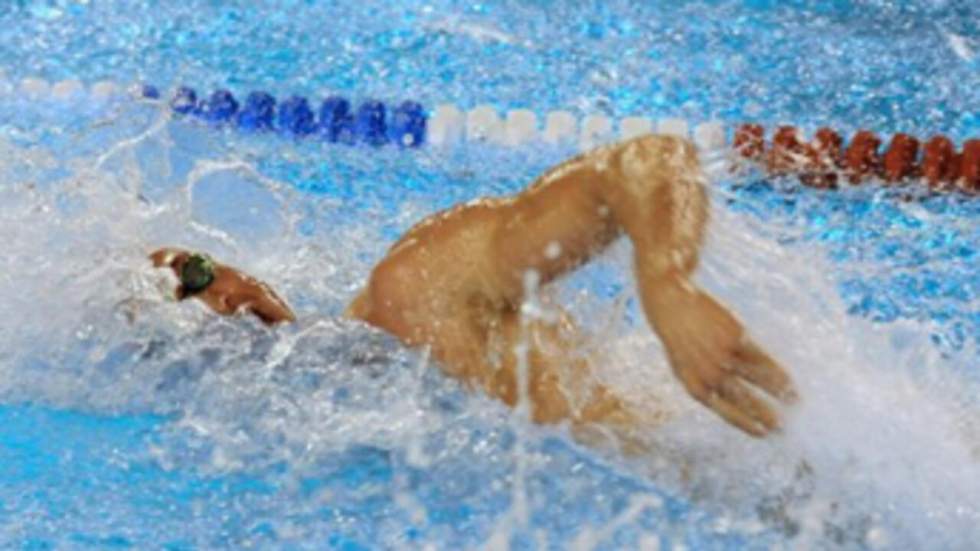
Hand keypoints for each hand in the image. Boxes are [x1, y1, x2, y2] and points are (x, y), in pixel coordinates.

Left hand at [652, 287, 796, 436]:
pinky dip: (777, 372)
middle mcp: (709, 373)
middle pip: (744, 400)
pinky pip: (761, 359)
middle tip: (783, 428)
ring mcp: (723, 354)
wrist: (670, 303)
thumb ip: (704, 383)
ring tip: (796, 402)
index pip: (725, 411)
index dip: (746, 424)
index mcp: (694, 386)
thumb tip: (730, 400)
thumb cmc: (680, 339)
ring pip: (758, 379)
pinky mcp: (734, 336)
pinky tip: (788, 380)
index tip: (763, 435)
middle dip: (766, 415)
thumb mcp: (684, 367)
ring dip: (779, 392)